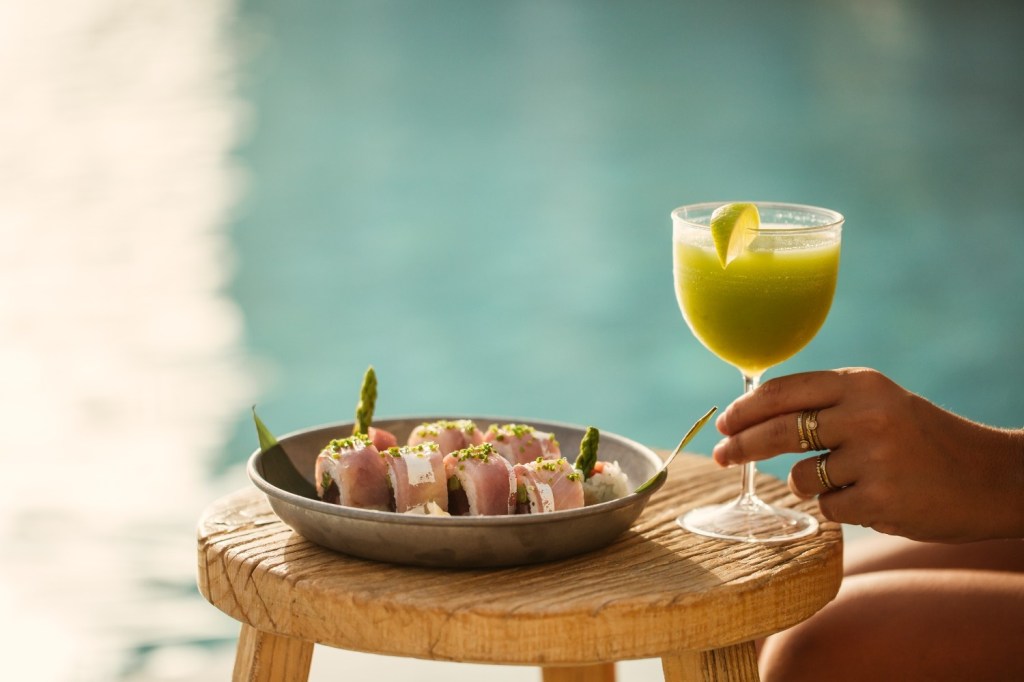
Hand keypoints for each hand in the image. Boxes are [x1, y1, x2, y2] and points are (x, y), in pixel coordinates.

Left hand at [712, 368, 1023, 542]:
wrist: (990, 477)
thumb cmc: (921, 440)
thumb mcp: (878, 403)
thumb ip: (824, 404)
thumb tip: (751, 414)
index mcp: (861, 383)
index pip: (783, 391)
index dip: (745, 409)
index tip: (724, 423)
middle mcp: (865, 414)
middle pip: (777, 431)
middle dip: (740, 446)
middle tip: (720, 457)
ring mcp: (873, 457)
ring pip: (799, 477)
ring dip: (809, 484)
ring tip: (850, 480)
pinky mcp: (880, 499)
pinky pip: (827, 508)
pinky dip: (840, 509)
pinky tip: (873, 499)